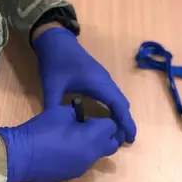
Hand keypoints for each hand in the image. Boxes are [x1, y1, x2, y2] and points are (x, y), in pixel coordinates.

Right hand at [0, 106, 121, 181]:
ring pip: (98, 156)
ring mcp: (83, 167)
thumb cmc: (41, 130)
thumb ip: (78, 114)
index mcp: (92, 137)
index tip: (95, 117)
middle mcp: (92, 154)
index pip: (112, 127)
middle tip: (94, 127)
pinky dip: (82, 155)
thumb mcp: (61, 112)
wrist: (20, 155)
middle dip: (107, 136)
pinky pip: (85, 163)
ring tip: (77, 137)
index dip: (105, 121)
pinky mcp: (73, 175)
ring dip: (94, 146)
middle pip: (112, 145)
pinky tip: (66, 149)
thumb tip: (83, 119)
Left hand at [32, 27, 135, 142]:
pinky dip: (115, 107)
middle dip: (125, 121)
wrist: (56, 40)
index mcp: (97, 83)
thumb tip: (53, 127)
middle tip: (124, 141)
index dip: (125, 122)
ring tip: (118, 133)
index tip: (130, 139)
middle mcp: (105, 80)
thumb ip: (52, 106)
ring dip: (120, 114)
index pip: (118, 105)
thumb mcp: (51, 85)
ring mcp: (103, 78)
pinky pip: (112, 94)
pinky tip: (107, 117)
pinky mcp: (98, 77)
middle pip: (122, 103)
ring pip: (118, 98)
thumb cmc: (55, 61)